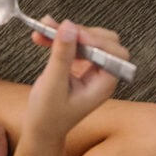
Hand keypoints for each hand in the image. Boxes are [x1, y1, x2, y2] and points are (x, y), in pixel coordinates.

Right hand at [27, 20, 119, 137]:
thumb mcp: (53, 84)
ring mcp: (92, 69)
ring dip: (67, 33)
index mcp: (104, 84)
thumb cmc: (48, 115)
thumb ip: (62, 56)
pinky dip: (61, 38)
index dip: (97, 40)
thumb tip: (68, 26)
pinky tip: (42, 36)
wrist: (41, 129)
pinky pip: (75, 44)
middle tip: (58, 30)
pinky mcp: (80, 65)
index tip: (74, 34)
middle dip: (81, 33)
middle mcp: (102, 74)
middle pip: (104, 41)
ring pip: (88, 40)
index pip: (114, 53)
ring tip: (44, 28)